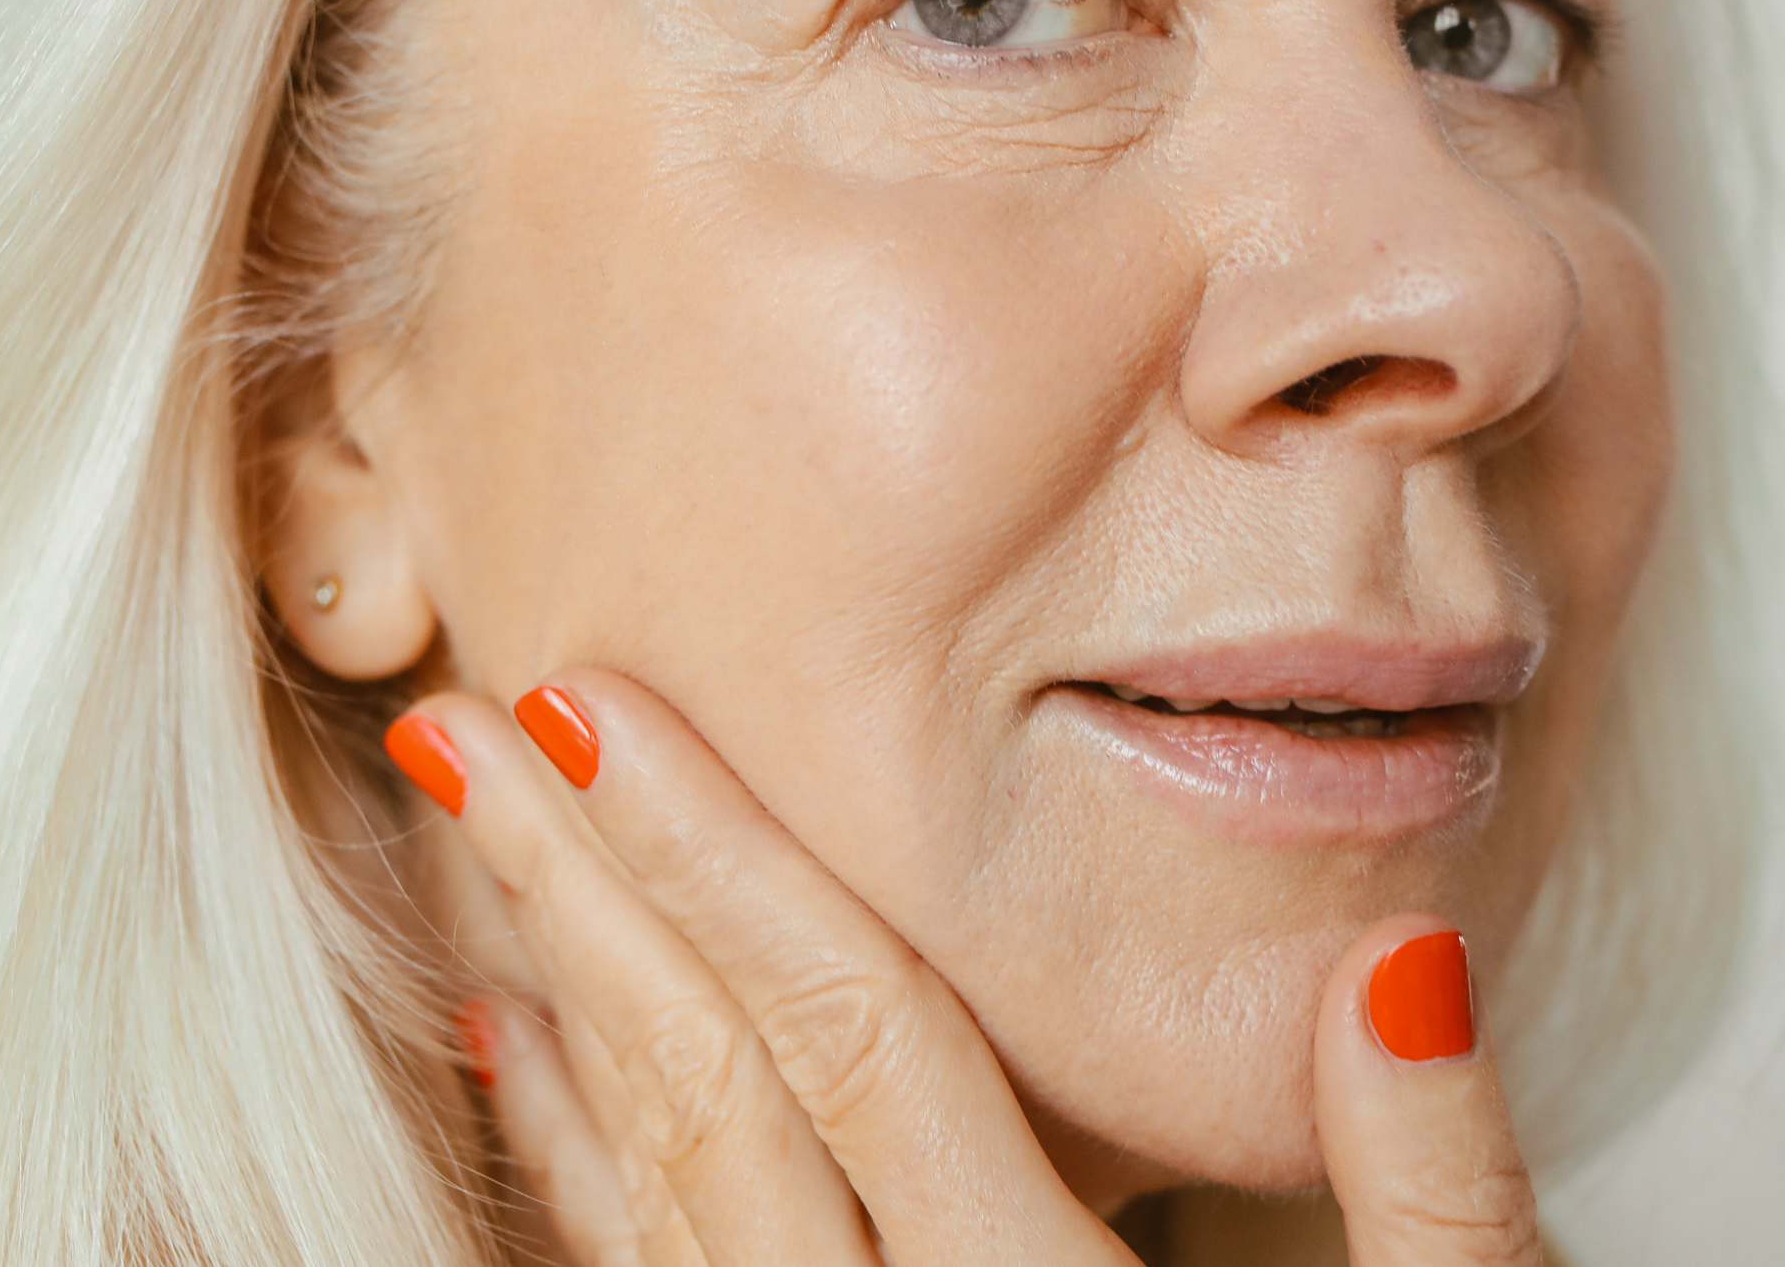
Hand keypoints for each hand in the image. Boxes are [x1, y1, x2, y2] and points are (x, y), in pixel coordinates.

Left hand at [386, 671, 1539, 1265]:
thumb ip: (1432, 1189)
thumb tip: (1394, 967)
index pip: (858, 1030)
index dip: (723, 858)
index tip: (600, 712)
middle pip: (713, 1079)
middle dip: (585, 886)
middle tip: (470, 727)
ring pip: (653, 1171)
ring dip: (558, 988)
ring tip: (479, 841)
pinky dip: (569, 1151)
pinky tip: (515, 1042)